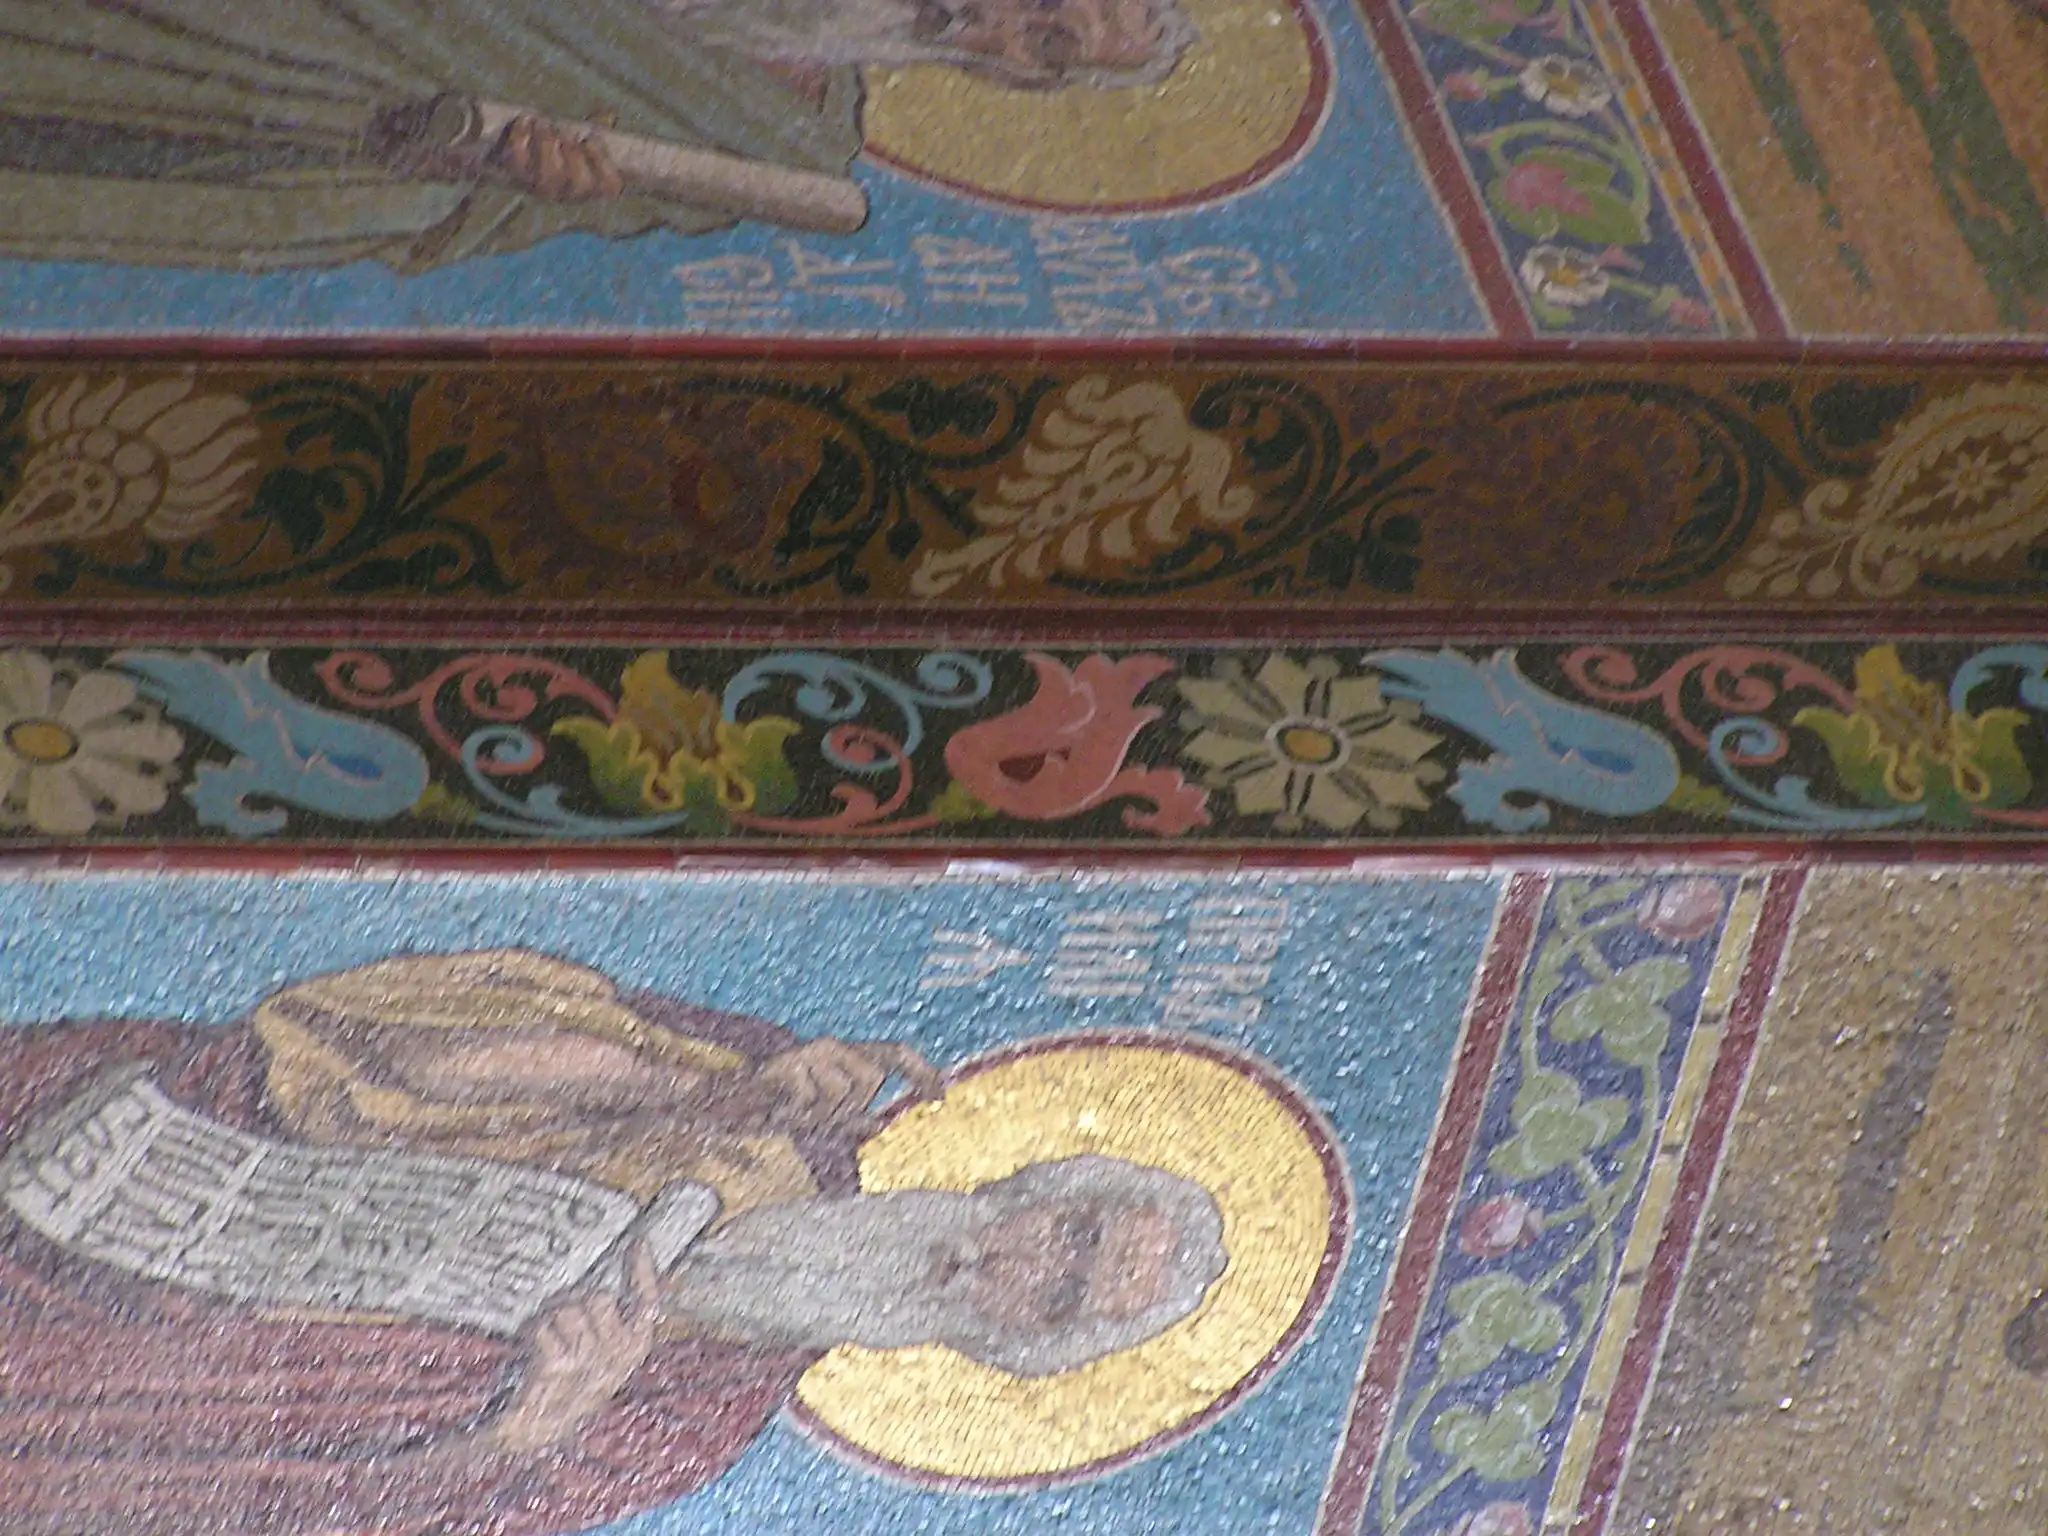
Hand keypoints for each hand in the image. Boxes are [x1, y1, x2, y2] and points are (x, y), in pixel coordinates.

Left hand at [490, 115, 625, 200]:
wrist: (522, 154)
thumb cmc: (560, 145)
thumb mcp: (582, 135)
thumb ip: (596, 127)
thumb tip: (609, 114)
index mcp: (593, 184)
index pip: (610, 185)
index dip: (603, 162)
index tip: (591, 137)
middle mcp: (569, 193)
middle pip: (579, 182)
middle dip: (574, 153)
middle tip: (566, 129)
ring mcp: (542, 188)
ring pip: (549, 175)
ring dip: (547, 144)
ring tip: (544, 122)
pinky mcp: (517, 176)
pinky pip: (520, 161)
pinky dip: (521, 138)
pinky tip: (526, 120)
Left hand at [492, 1243, 660, 1452]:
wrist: (538, 1427)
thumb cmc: (571, 1382)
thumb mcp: (602, 1355)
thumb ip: (616, 1320)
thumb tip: (616, 1279)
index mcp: (633, 1350)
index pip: (647, 1303)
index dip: (644, 1272)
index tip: (638, 1242)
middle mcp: (615, 1356)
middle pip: (600, 1298)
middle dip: (577, 1300)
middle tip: (561, 1318)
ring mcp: (587, 1362)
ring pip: (570, 1309)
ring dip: (551, 1317)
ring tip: (546, 1339)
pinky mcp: (558, 1367)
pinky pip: (544, 1326)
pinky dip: (533, 1332)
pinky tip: (532, 1351)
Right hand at [744, 1038, 942, 1134]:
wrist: (736, 1101)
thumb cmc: (784, 1107)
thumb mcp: (825, 1118)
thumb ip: (852, 1119)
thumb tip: (879, 1124)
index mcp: (849, 1057)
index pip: (896, 1054)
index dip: (921, 1071)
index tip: (942, 1096)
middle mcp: (835, 1046)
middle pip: (872, 1079)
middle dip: (850, 1107)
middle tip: (819, 1116)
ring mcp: (813, 1050)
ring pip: (843, 1092)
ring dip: (822, 1113)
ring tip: (798, 1110)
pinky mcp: (791, 1061)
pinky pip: (812, 1099)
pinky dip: (798, 1111)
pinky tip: (782, 1105)